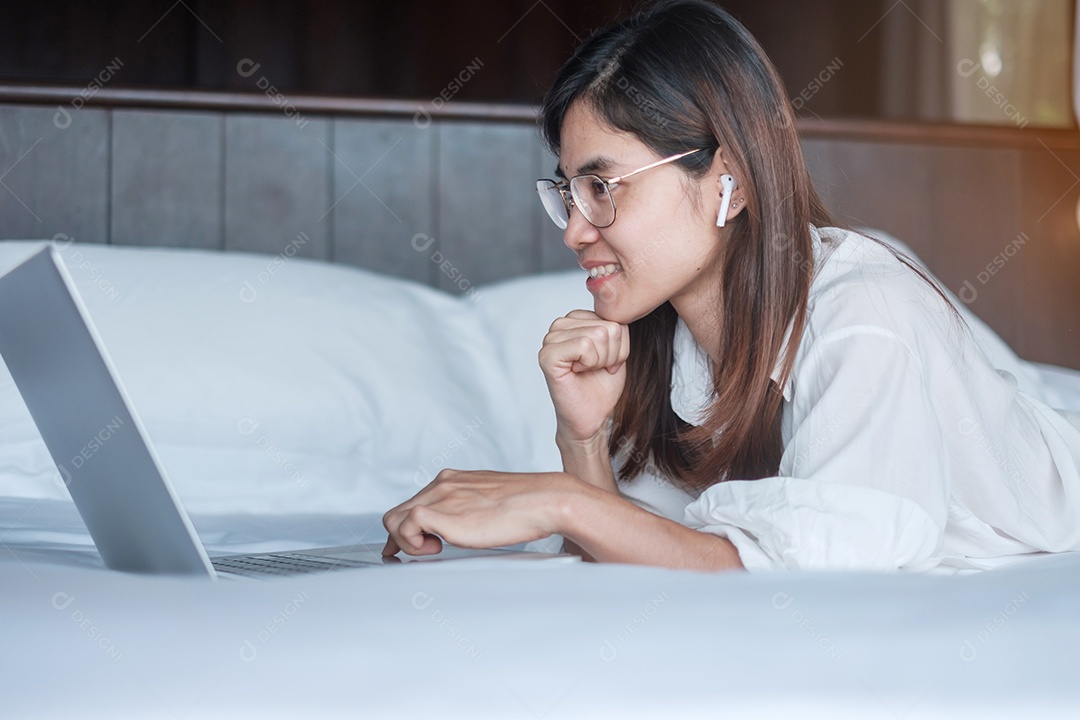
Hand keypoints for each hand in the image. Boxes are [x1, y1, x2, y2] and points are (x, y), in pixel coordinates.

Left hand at [381, 469, 578, 556]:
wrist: (542, 501)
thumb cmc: (526, 507)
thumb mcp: (490, 503)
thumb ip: (471, 509)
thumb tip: (467, 525)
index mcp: (453, 480)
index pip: (415, 502)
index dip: (408, 526)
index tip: (410, 543)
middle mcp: (443, 484)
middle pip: (399, 510)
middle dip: (402, 536)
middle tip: (420, 552)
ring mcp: (441, 496)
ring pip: (394, 518)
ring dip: (406, 540)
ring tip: (434, 549)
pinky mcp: (442, 512)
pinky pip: (404, 526)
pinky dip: (411, 542)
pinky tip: (435, 549)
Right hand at [539, 310, 629, 444]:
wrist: (592, 417)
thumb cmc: (602, 385)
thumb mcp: (617, 349)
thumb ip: (616, 326)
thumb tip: (622, 306)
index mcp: (575, 319)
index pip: (614, 318)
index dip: (620, 346)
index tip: (607, 362)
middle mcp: (560, 325)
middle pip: (608, 326)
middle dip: (612, 354)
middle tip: (597, 369)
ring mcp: (551, 339)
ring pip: (598, 335)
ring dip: (602, 360)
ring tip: (588, 371)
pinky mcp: (547, 355)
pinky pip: (584, 346)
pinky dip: (590, 363)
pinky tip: (579, 372)